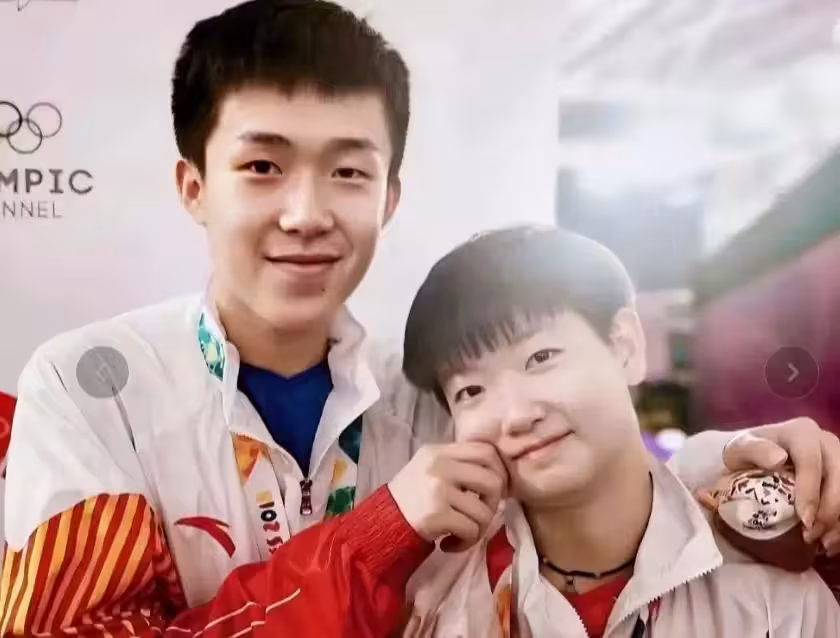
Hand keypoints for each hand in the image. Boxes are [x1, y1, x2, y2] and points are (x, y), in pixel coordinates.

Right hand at [388, 442, 507, 552]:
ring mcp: (438, 490)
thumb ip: (458, 463)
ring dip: (479, 529)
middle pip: (493, 481)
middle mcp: (440, 466)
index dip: (499, 471)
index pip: (486, 451)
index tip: (493, 490)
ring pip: (484, 511)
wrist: (383, 522)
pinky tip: (451, 544)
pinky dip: (466, 542)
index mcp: (440, 451)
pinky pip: (471, 530)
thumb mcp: (431, 467)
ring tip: (463, 533)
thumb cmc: (412, 495)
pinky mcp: (437, 515)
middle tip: (480, 515)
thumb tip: (499, 475)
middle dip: (493, 503)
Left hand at [723, 418, 839, 553]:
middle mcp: (826, 441)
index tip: (805, 519)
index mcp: (801, 432)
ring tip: (823, 543)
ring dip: (839, 520)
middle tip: (811, 536)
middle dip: (829, 511)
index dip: (811, 492)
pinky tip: (832, 539)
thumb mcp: (739, 450)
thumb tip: (777, 459)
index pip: (811, 461)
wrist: (753, 456)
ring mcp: (839, 457)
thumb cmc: (745, 455)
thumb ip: (754, 451)